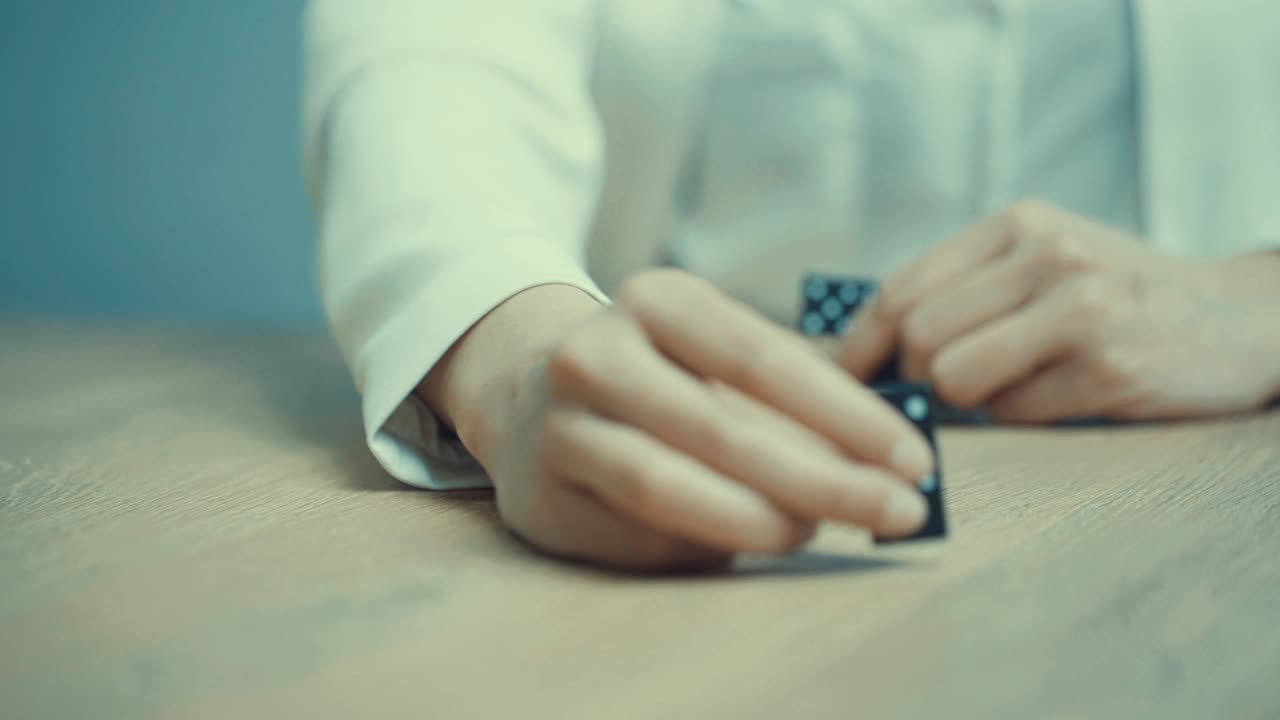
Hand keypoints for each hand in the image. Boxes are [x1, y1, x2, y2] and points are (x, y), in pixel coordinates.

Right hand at [474, 270, 935, 569]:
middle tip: (898, 513)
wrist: (529, 398)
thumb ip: (794, 403)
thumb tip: (889, 465)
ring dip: (762, 520)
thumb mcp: (718, 360)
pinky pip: (638, 533)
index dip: (847, 414)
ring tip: (818, 532)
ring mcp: (561, 425)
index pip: (764, 357)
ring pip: (667, 485)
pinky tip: (748, 543)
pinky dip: (706, 544)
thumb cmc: (660, 379)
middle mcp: (597, 352)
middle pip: (723, 427)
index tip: (915, 459)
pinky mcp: (543, 495)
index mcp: (658, 301)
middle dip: (824, 479)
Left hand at [838, 200, 1279, 421]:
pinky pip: (1010, 412)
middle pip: (917, 334)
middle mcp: (1047, 255)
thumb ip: (963, 290)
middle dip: (913, 376)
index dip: (859, 345)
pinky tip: (1057, 395)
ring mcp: (1081, 308)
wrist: (1237, 319)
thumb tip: (861, 354)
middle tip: (938, 391)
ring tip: (1007, 386)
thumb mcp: (1043, 262)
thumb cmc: (1118, 296)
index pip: (901, 288)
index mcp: (1018, 224)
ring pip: (952, 375)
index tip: (841, 380)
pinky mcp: (1109, 367)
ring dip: (964, 401)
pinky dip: (1016, 417)